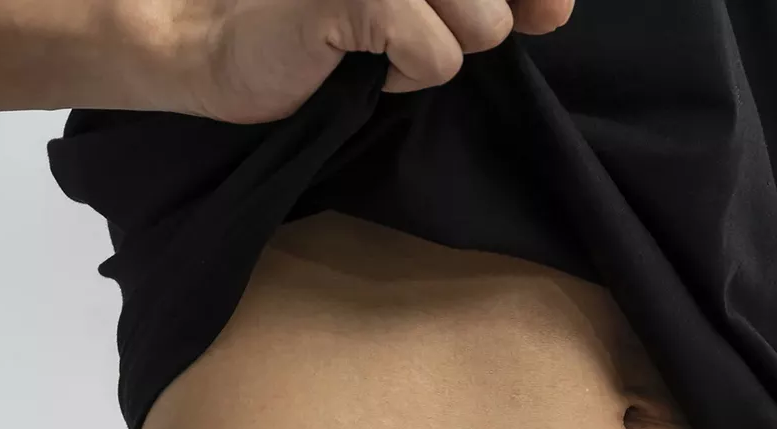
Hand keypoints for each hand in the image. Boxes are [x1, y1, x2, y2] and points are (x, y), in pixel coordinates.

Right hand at [117, 0, 574, 122]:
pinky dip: (406, 74)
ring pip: (484, 23)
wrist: (219, 39)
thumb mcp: (411, 7)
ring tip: (377, 40)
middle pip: (502, 2)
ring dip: (437, 51)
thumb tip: (557, 10)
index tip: (539, 14)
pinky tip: (356, 58)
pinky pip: (437, 56)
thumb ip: (485, 0)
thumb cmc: (323, 23)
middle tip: (406, 25)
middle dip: (471, 25)